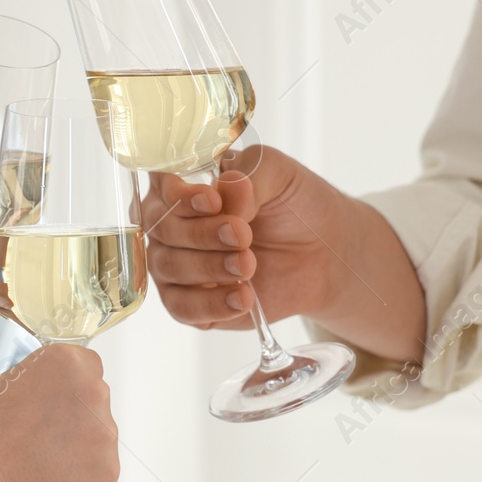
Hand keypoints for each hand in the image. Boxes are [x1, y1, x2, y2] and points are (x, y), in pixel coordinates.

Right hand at [0, 345, 120, 481]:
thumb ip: (33, 384)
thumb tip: (46, 396)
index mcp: (66, 363)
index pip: (84, 364)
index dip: (62, 385)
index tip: (46, 401)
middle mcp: (94, 393)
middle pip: (93, 400)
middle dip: (71, 416)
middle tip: (34, 438)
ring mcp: (105, 436)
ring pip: (96, 437)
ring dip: (75, 448)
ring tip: (34, 466)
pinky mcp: (107, 474)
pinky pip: (97, 472)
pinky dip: (77, 480)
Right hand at [141, 145, 346, 329]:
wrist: (320, 253)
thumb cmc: (292, 205)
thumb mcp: (280, 174)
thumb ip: (250, 175)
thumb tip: (227, 192)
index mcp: (186, 184)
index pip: (161, 186)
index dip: (180, 196)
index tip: (212, 202)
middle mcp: (171, 223)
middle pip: (162, 228)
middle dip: (202, 234)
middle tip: (243, 236)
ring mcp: (176, 264)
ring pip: (169, 267)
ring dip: (209, 267)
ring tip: (248, 265)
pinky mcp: (189, 302)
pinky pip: (181, 308)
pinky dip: (211, 304)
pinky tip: (242, 297)